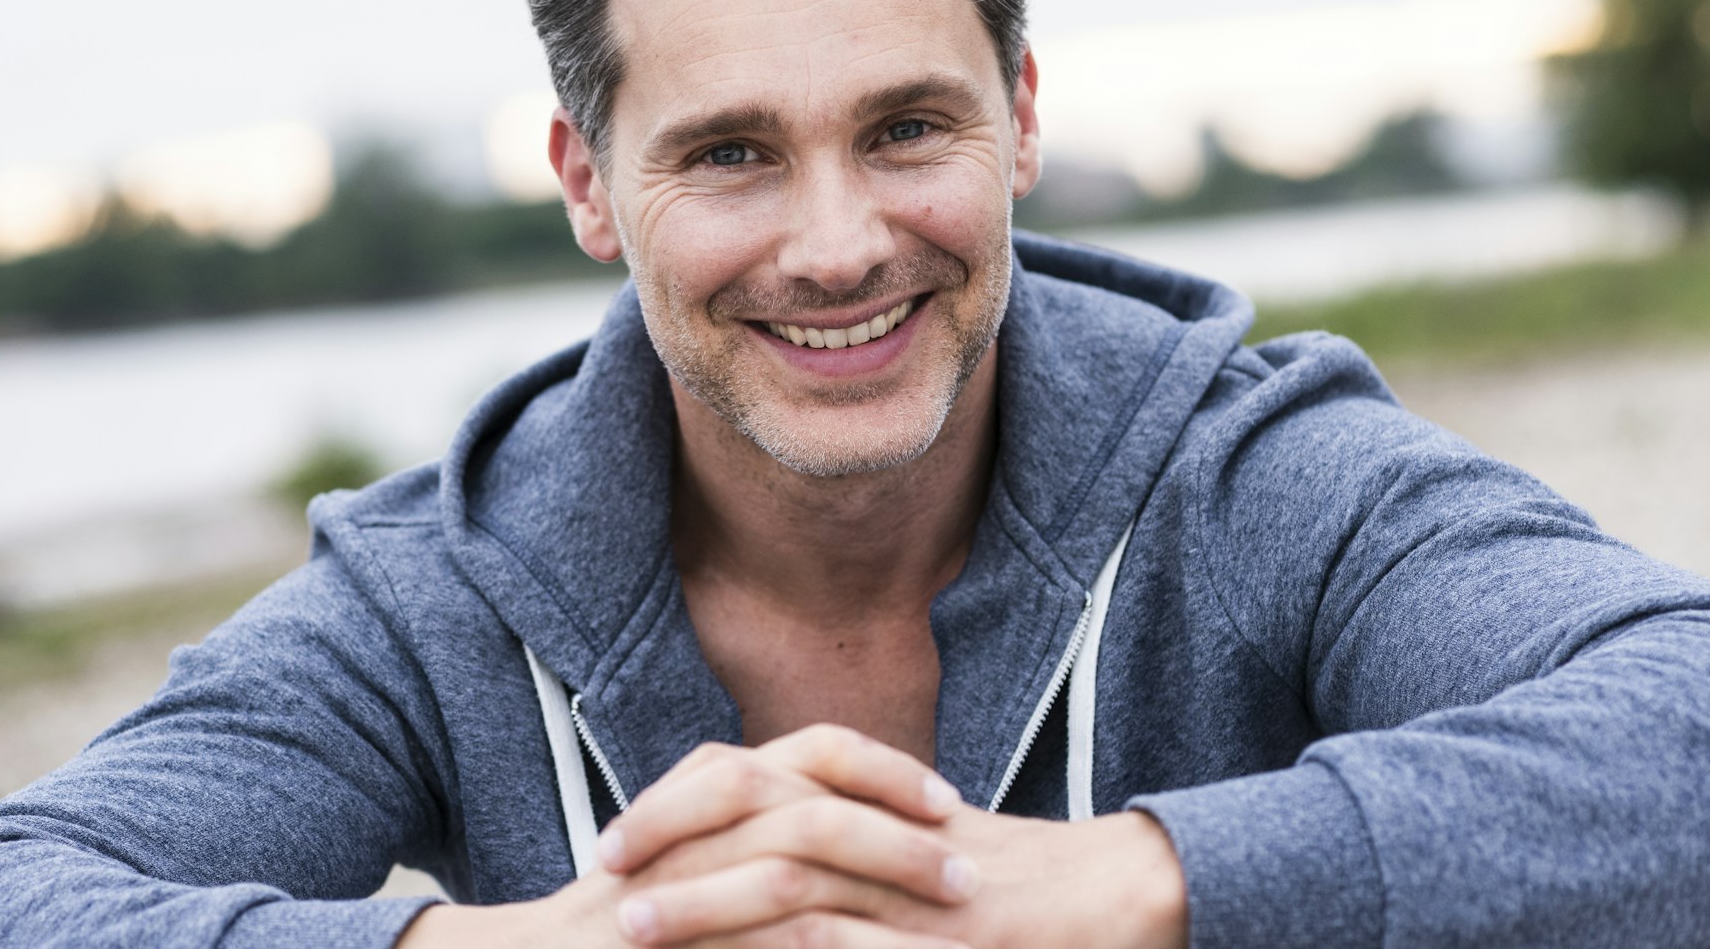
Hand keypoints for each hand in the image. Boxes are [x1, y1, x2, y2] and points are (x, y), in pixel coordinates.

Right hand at [399, 724, 970, 948]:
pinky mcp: (671, 910)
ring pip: (796, 843)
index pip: (814, 752)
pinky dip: (830, 937)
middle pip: (816, 789)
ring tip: (950, 913)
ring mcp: (683, 863)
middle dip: (899, 826)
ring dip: (881, 871)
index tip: (948, 802)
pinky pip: (768, 919)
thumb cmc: (629, 927)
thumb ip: (761, 848)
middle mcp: (701, 814)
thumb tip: (858, 859)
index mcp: (716, 793)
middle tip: (966, 868)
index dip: (883, 769)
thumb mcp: (705, 872)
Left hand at [606, 728, 1188, 948]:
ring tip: (631, 928)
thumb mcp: (906, 854)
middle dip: (666, 835)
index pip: (746, 776)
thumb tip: (750, 868)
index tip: (613, 838)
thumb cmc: (1005, 885)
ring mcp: (905, 875)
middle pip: (748, 803)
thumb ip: (838, 850)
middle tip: (598, 872)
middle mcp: (876, 820)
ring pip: (783, 868)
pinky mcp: (939, 930)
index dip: (673, 801)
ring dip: (699, 900)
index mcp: (862, 794)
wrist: (1110, 897)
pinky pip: (842, 940)